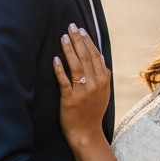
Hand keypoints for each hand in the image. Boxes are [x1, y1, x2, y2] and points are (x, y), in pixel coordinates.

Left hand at [53, 23, 111, 147]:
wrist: (86, 133)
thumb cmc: (93, 111)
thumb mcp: (104, 92)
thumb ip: (102, 74)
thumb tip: (100, 56)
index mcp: (104, 80)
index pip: (95, 55)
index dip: (88, 41)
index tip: (81, 29)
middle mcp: (95, 84)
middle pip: (85, 57)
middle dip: (78, 40)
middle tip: (70, 27)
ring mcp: (82, 92)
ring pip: (76, 66)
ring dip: (69, 50)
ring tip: (62, 37)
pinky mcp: (70, 99)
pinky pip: (64, 81)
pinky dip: (60, 69)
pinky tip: (55, 59)